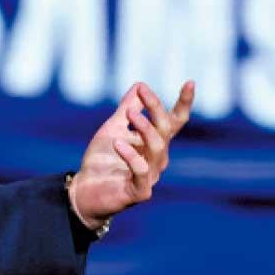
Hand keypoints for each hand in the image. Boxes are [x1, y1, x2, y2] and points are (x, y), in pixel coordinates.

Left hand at [70, 81, 195, 229]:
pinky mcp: (139, 192)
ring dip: (145, 128)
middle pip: (165, 130)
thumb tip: (139, 84)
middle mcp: (156, 159)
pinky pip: (140, 172)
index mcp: (153, 143)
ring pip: (157, 149)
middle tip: (142, 91)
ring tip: (130, 113)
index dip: (183, 103)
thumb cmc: (102, 161)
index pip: (174, 122)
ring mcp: (150, 176)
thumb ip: (126, 109)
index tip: (190, 82)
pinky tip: (118, 143)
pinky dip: (131, 156)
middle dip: (156, 108)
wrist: (84, 191)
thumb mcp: (112, 129)